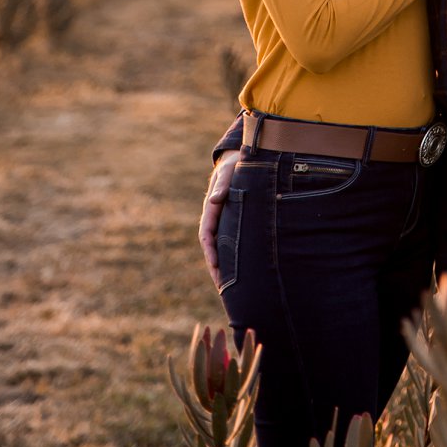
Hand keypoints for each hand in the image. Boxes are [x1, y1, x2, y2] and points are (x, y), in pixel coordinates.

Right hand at [199, 149, 239, 286]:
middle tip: (222, 286)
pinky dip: (230, 255)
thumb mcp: (228, 172)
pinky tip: (239, 267)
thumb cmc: (232, 166)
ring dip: (222, 264)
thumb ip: (222, 185)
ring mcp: (221, 220)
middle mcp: (214, 217)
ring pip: (219, 246)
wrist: (234, 160)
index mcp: (211, 208)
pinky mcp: (229, 221)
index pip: (207, 234)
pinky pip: (227, 240)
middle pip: (212, 246)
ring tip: (229, 285)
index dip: (210, 251)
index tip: (215, 266)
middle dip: (216, 266)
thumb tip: (216, 200)